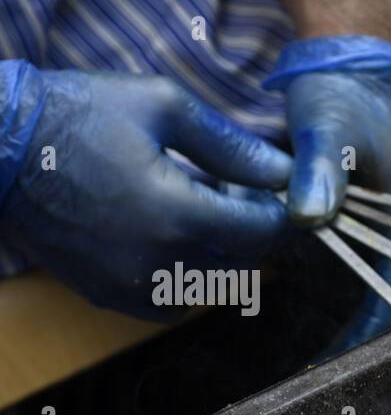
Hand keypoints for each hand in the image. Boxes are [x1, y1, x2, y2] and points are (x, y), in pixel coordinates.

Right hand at [0, 62, 291, 318]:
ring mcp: (131, 285)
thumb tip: (285, 172)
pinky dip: (185, 281)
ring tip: (198, 213)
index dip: (277, 212)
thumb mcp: (164, 108)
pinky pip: (171, 306)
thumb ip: (232, 147)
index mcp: (179, 215)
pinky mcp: (108, 295)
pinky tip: (171, 242)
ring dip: (219, 256)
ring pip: (210, 288)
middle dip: (249, 232)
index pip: (262, 233)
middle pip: (242, 264)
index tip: (274, 193)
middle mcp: (160, 262)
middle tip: (234, 194)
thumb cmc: (79, 116)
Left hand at [264, 35, 390, 348]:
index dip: (373, 333)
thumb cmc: (346, 96)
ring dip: (363, 325)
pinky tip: (330, 324)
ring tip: (326, 359)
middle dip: (368, 339)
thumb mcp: (328, 124)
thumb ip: (319, 168)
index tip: (340, 364)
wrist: (358, 68)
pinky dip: (356, 301)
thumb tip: (306, 216)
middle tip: (326, 373)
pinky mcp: (389, 229)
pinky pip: (378, 276)